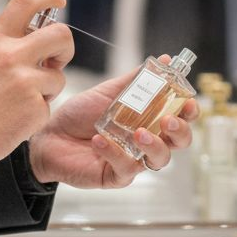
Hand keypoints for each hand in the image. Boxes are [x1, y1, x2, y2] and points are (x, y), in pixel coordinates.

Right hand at [0, 0, 74, 171]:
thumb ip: (4, 47)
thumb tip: (32, 39)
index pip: (26, 2)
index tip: (59, 1)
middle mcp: (11, 55)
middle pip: (61, 35)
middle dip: (66, 48)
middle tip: (57, 61)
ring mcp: (25, 81)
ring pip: (58, 77)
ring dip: (48, 90)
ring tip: (21, 102)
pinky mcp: (35, 107)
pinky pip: (49, 105)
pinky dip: (37, 114)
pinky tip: (16, 119)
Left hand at [27, 57, 199, 187]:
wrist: (47, 135)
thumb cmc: (79, 115)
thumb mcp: (109, 93)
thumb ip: (137, 80)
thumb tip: (165, 61)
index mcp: (149, 120)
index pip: (180, 118)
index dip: (190, 112)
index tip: (188, 101)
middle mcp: (146, 141)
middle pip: (178, 142)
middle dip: (179, 131)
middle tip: (168, 120)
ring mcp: (133, 160)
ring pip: (160, 159)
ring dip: (154, 145)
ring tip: (137, 133)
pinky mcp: (116, 176)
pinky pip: (126, 169)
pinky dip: (115, 153)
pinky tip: (99, 140)